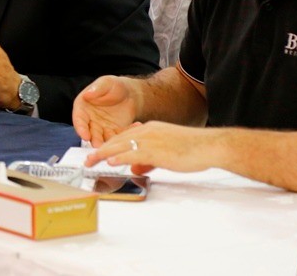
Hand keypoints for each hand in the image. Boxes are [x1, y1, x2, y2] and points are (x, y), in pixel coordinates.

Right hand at [72, 76, 140, 146]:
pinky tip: (135, 126)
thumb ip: (97, 88)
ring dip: (107, 143)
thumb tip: (87, 94)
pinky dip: (125, 135)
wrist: (129, 93)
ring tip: (114, 144)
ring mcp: (102, 128)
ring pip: (103, 138)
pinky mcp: (114, 132)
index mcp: (83, 107)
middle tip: (99, 146)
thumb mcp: (106, 83)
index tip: (85, 136)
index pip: (79, 119)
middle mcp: (90, 120)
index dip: (81, 128)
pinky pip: (118, 136)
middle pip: (90, 132)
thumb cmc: (114, 86)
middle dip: (94, 140)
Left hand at [84, 120, 218, 175]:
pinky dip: (119, 156)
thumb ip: (148, 159)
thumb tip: (134, 167)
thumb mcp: (165, 154)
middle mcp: (148, 131)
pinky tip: (110, 161)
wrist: (208, 146)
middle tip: (88, 159)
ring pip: (121, 145)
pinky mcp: (156, 149)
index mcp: (150, 129)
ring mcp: (151, 139)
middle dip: (101, 149)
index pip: (124, 135)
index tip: (99, 152)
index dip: (109, 144)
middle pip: (118, 139)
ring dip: (104, 153)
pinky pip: (133, 152)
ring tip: (91, 161)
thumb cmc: (191, 149)